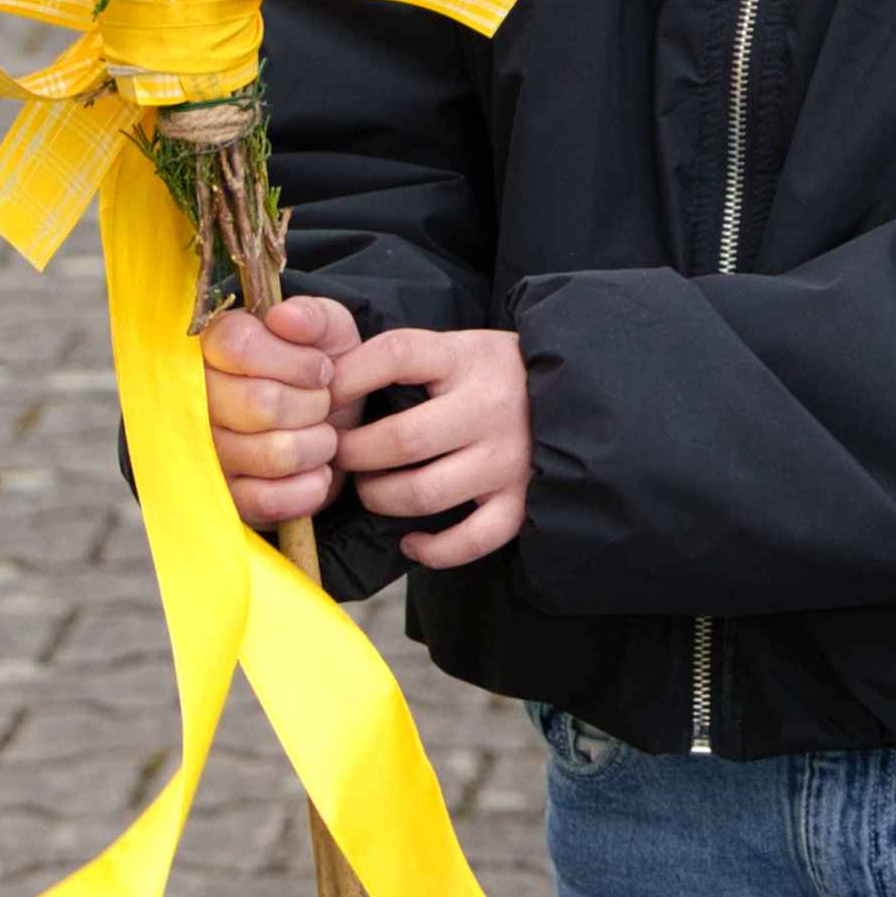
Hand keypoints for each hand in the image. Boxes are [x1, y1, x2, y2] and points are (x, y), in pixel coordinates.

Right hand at [203, 290, 357, 529]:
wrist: (329, 427)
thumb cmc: (318, 372)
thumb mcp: (327, 331)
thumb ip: (312, 317)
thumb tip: (285, 318)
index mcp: (212, 344)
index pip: (238, 345)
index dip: (293, 361)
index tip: (320, 369)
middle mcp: (194, 397)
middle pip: (261, 403)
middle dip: (313, 405)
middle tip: (323, 404)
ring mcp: (202, 451)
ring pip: (272, 453)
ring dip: (317, 445)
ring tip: (322, 436)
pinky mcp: (221, 497)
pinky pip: (266, 500)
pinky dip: (307, 488)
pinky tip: (317, 473)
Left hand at [335, 320, 531, 568]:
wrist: (574, 392)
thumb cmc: (490, 373)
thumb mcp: (453, 346)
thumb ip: (398, 359)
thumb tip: (321, 377)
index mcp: (466, 358)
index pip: (396, 355)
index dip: (348, 377)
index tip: (324, 398)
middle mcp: (490, 407)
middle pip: (401, 440)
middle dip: (353, 454)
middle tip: (338, 455)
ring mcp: (508, 458)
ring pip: (425, 494)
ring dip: (380, 498)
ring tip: (369, 489)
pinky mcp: (521, 500)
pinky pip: (471, 540)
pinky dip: (433, 549)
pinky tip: (410, 540)